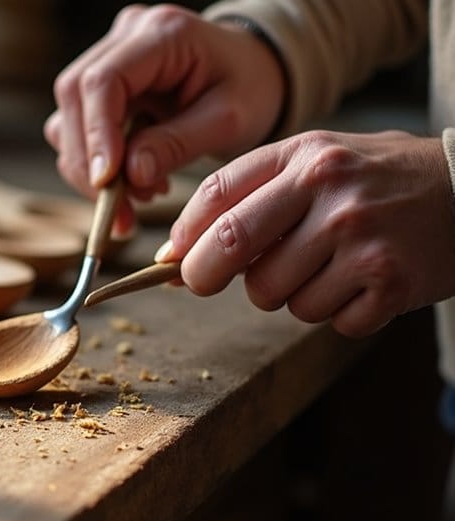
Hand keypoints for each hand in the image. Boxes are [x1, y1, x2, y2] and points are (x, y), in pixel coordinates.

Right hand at [45, 4, 284, 205]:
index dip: (98, 134)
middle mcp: (126, 36)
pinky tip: (133, 180)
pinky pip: (77, 127)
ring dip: (89, 168)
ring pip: (67, 116)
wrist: (252, 71)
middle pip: (74, 96)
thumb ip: (178, 144)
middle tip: (118, 211)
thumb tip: (130, 173)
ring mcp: (108, 56)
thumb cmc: (248, 87)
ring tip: (138, 196)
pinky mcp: (101, 83)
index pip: (104, 80)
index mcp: (162, 34)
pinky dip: (96, 163)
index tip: (107, 182)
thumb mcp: (229, 120)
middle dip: (87, 161)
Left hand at [157, 130, 454, 337]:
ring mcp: (361, 237)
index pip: (216, 196)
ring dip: (289, 294)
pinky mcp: (390, 282)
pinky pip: (329, 321)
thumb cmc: (377, 179)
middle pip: (230, 246)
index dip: (182, 235)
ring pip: (277, 296)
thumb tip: (178, 252)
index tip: (172, 259)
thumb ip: (253, 195)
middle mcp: (330, 191)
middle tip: (204, 283)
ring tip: (326, 268)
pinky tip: (363, 284)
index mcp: (304, 156)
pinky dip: (339, 312)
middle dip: (204, 275)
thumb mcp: (318, 161)